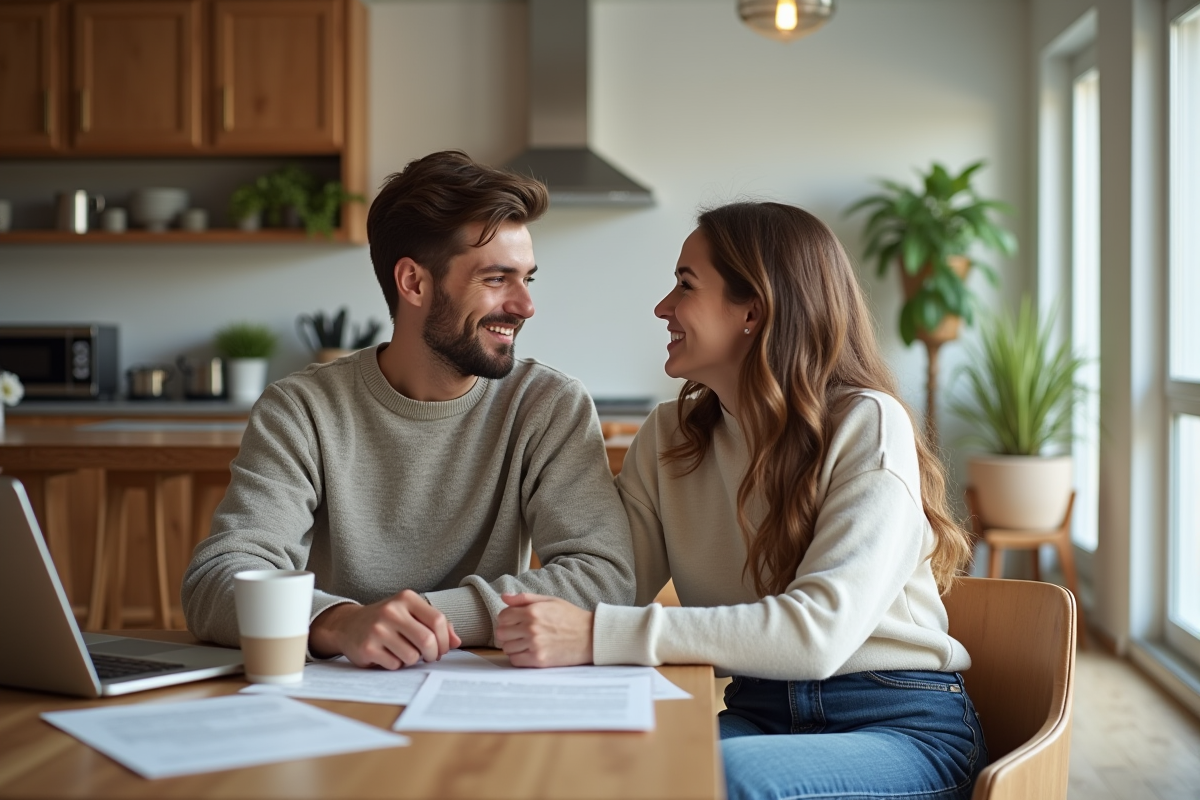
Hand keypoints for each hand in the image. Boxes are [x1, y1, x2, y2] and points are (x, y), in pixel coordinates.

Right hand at [309, 589, 460, 667]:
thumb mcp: (411, 614)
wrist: (348, 625)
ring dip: (412, 661)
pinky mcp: (368, 647)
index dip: (445, 640)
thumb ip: (435, 624)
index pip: (438, 620)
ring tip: (403, 653)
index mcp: (406, 598)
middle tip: (429, 657)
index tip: (442, 648)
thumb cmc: (387, 621)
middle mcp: (392, 610)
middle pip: (427, 640)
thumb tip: (456, 642)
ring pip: (412, 656)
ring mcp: (378, 629)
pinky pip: (395, 665)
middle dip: (433, 654)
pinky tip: (388, 656)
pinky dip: (396, 665)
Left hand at [495, 593, 593, 667]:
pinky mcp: (539, 660)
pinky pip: (515, 660)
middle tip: (517, 632)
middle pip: (501, 632)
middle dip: (507, 632)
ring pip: (506, 647)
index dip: (505, 618)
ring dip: (512, 645)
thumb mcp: (550, 600)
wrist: (590, 636)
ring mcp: (534, 645)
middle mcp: (531, 628)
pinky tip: (527, 651)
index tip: (513, 621)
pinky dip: (517, 657)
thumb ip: (524, 598)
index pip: (502, 616)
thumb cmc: (571, 616)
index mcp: (532, 611)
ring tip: (523, 642)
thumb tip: (503, 597)